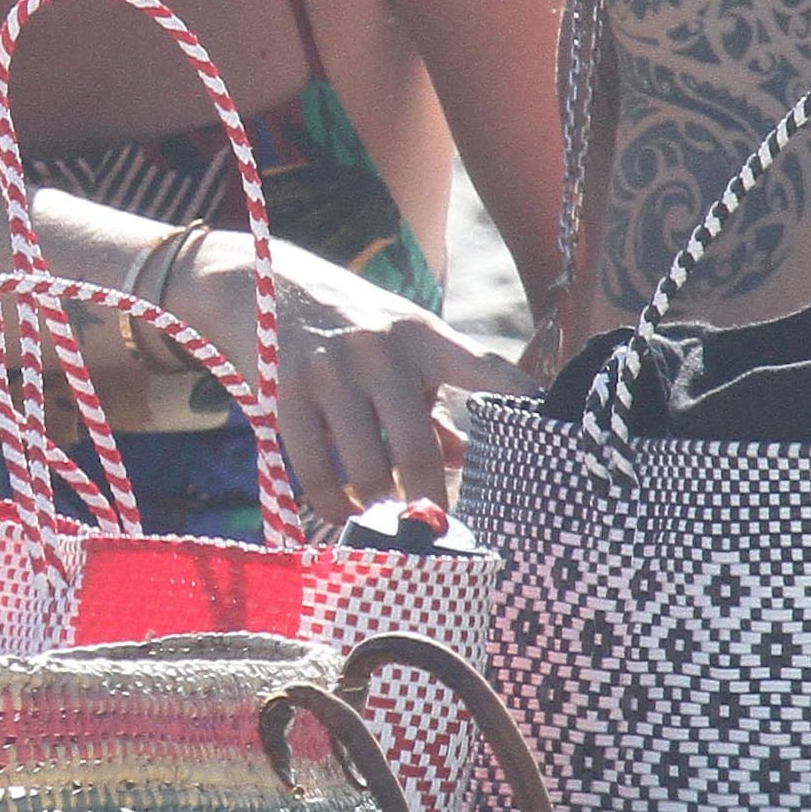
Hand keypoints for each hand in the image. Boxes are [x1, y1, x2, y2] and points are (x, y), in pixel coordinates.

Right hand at [164, 239, 522, 526]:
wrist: (259, 285)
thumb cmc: (348, 327)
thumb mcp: (398, 348)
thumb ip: (432, 405)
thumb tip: (466, 461)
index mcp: (423, 336)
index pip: (486, 371)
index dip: (521, 404)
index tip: (552, 436)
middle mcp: (381, 351)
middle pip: (417, 450)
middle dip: (428, 501)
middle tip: (434, 527)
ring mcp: (331, 372)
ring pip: (368, 469)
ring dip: (378, 507)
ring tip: (384, 519)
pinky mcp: (285, 393)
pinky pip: (317, 471)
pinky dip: (334, 505)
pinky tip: (344, 513)